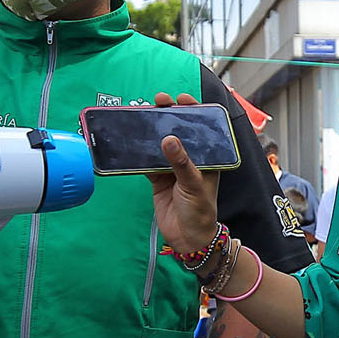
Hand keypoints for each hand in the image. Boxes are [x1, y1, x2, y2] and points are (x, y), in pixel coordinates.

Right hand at [148, 91, 221, 255]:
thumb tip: (168, 139)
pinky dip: (139, 152)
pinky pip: (147, 161)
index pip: (202, 128)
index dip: (193, 111)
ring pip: (160, 144)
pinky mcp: (158, 179)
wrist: (188, 239)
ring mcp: (173, 168)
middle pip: (179, 131)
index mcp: (207, 157)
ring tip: (142, 113)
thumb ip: (180, 163)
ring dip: (152, 131)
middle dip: (168, 115)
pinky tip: (131, 140)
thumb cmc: (200, 211)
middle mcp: (190, 159)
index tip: (182, 98)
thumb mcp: (193, 184)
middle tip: (157, 101)